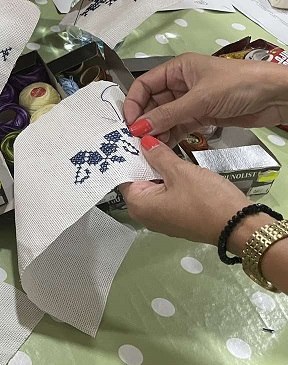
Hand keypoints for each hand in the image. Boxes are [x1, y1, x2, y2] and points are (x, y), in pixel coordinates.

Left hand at [120, 135, 251, 245]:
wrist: (240, 227)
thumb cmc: (207, 200)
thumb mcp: (181, 172)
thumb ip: (159, 156)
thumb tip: (144, 142)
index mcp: (138, 205)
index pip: (124, 175)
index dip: (129, 156)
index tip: (132, 137)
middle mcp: (144, 215)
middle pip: (137, 181)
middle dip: (143, 161)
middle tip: (147, 137)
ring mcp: (160, 218)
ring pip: (153, 187)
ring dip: (157, 170)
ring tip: (160, 146)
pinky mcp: (176, 218)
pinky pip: (165, 195)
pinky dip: (168, 181)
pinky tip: (174, 165)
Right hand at [124, 53, 287, 142]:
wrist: (276, 95)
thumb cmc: (241, 84)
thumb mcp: (200, 99)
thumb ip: (168, 114)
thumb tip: (140, 127)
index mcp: (178, 69)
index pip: (144, 85)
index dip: (134, 103)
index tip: (129, 122)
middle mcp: (181, 84)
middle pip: (152, 103)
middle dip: (144, 120)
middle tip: (136, 139)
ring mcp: (191, 101)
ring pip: (164, 118)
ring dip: (157, 131)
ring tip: (149, 146)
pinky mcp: (201, 116)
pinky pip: (179, 127)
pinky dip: (171, 137)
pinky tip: (164, 147)